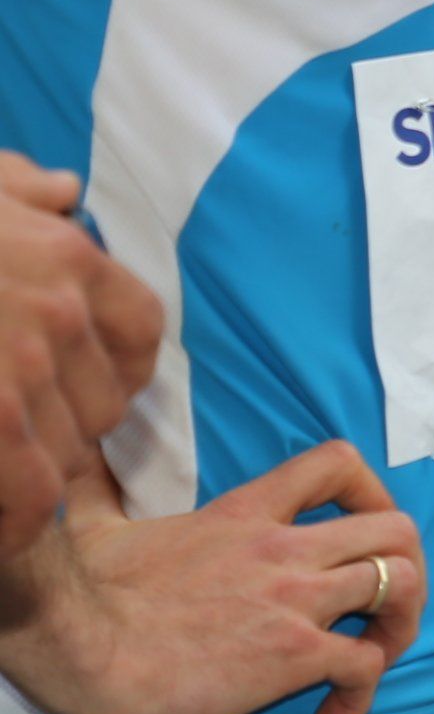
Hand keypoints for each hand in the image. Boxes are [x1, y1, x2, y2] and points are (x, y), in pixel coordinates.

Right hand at [0, 154, 160, 559]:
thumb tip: (64, 191)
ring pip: (69, 458)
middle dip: (63, 429)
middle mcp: (59, 316)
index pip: (139, 331)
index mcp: (67, 257)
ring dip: (33, 478)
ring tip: (3, 480)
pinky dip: (13, 524)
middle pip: (104, 405)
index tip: (80, 388)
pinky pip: (29, 500)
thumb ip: (19, 189)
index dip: (115, 370)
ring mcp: (19, 374)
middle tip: (18, 439)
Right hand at [0, 440, 425, 713]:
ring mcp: (296, 601)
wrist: (79, 651)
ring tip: (374, 656)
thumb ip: (103, 491)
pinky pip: (366, 666)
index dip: (370, 489)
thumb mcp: (100, 523)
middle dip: (410, 563)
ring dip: (402, 624)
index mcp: (246, 512)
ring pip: (401, 586)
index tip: (363, 521)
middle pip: (397, 528)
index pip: (336, 464)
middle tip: (385, 602)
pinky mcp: (293, 657)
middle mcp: (286, 549)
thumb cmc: (83, 594)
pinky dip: (364, 692)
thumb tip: (82, 466)